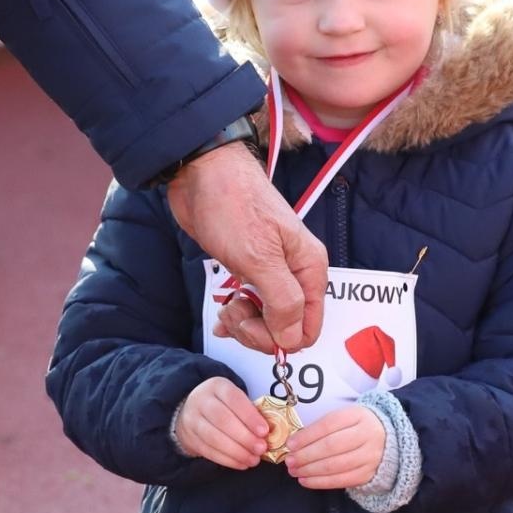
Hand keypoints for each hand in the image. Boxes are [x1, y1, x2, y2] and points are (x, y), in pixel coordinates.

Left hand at [166, 141, 327, 353]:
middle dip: (259, 330)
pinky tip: (222, 313)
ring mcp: (273, 272)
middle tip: (233, 311)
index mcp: (309, 269)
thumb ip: (282, 300)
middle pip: (288, 327)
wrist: (203, 173)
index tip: (252, 326)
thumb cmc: (233, 206)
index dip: (280, 338)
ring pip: (269, 319)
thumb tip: (291, 339)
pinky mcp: (251, 270)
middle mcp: (296, 273)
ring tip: (226, 305)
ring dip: (245, 322)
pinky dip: (238, 314)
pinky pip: (252, 306)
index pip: (309, 328)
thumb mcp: (258, 257)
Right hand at [174, 376, 270, 468]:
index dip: (250, 416)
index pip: (234, 399)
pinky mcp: (190, 439)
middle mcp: (201, 401)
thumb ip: (250, 411)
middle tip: (261, 448)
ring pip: (214, 438)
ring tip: (253, 459)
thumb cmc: (223, 405)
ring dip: (237, 452)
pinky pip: (209, 451)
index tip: (264, 431)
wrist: (191, 410)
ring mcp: (192, 420)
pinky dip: (227, 460)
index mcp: (217, 386)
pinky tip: (242, 464)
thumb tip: (269, 432)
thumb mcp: (234, 399)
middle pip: (222, 420)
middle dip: (245, 437)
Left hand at [285, 406, 385, 489]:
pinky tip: (305, 480)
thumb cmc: (356, 427)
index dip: (307, 436)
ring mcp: (369, 456)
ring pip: (335, 466)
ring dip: (310, 470)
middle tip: (289, 460)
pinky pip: (341, 480)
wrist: (387, 441)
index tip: (290, 444)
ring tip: (294, 471)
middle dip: (306, 455)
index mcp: (357, 416)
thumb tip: (295, 442)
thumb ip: (322, 427)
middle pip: (331, 446)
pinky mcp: (367, 474)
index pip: (328, 425)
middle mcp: (366, 435)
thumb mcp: (344, 418)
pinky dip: (320, 482)